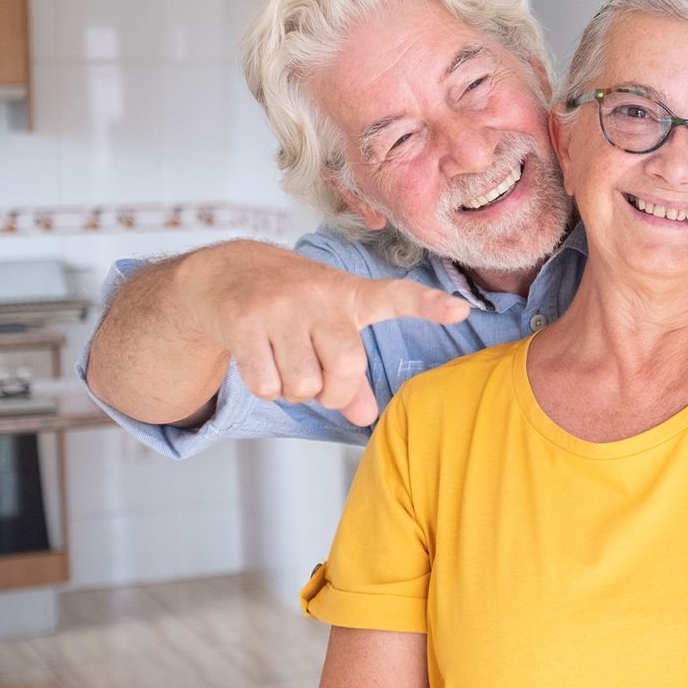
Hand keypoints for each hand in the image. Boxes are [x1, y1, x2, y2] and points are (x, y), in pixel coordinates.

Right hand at [177, 240, 468, 424]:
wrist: (227, 271)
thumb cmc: (294, 305)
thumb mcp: (331, 328)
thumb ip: (353, 375)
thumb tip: (366, 417)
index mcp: (351, 294)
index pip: (397, 297)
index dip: (429, 305)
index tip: (460, 311)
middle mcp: (320, 296)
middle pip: (345, 370)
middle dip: (333, 392)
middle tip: (320, 382)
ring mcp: (281, 306)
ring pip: (302, 385)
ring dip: (295, 391)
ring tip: (286, 361)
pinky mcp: (244, 321)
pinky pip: (267, 385)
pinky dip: (267, 389)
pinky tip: (261, 360)